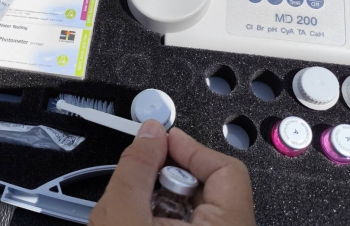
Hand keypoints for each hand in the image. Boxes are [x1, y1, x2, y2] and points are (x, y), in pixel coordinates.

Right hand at [90, 120, 255, 225]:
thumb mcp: (122, 216)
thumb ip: (137, 168)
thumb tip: (149, 133)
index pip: (227, 170)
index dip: (190, 148)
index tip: (161, 141)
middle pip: (212, 187)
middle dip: (171, 175)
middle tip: (143, 177)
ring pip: (199, 210)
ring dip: (164, 200)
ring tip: (136, 211)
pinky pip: (191, 225)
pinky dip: (164, 219)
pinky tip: (141, 223)